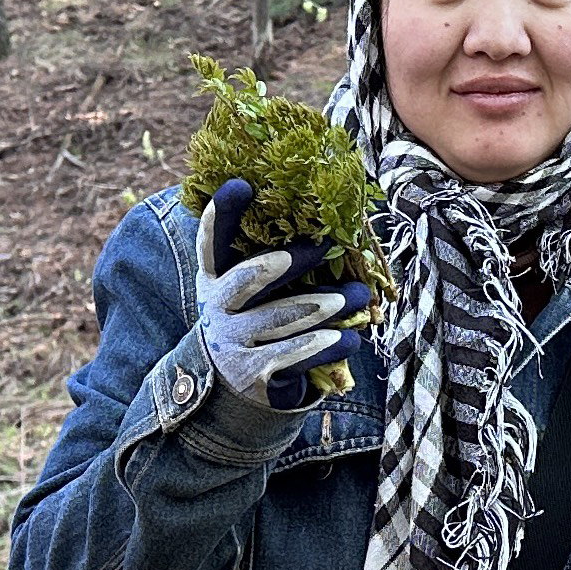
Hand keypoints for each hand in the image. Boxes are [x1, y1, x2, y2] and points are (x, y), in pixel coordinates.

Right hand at [193, 177, 375, 406]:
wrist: (232, 384)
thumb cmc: (254, 319)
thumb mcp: (249, 289)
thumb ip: (269, 258)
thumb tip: (325, 218)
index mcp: (214, 278)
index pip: (212, 241)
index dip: (222, 213)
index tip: (241, 185)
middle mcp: (217, 307)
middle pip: (250, 277)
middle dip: (291, 260)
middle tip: (325, 245)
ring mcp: (233, 343)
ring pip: (281, 318)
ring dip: (324, 304)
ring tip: (358, 295)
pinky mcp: (254, 375)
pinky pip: (294, 356)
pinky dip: (325, 345)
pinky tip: (349, 338)